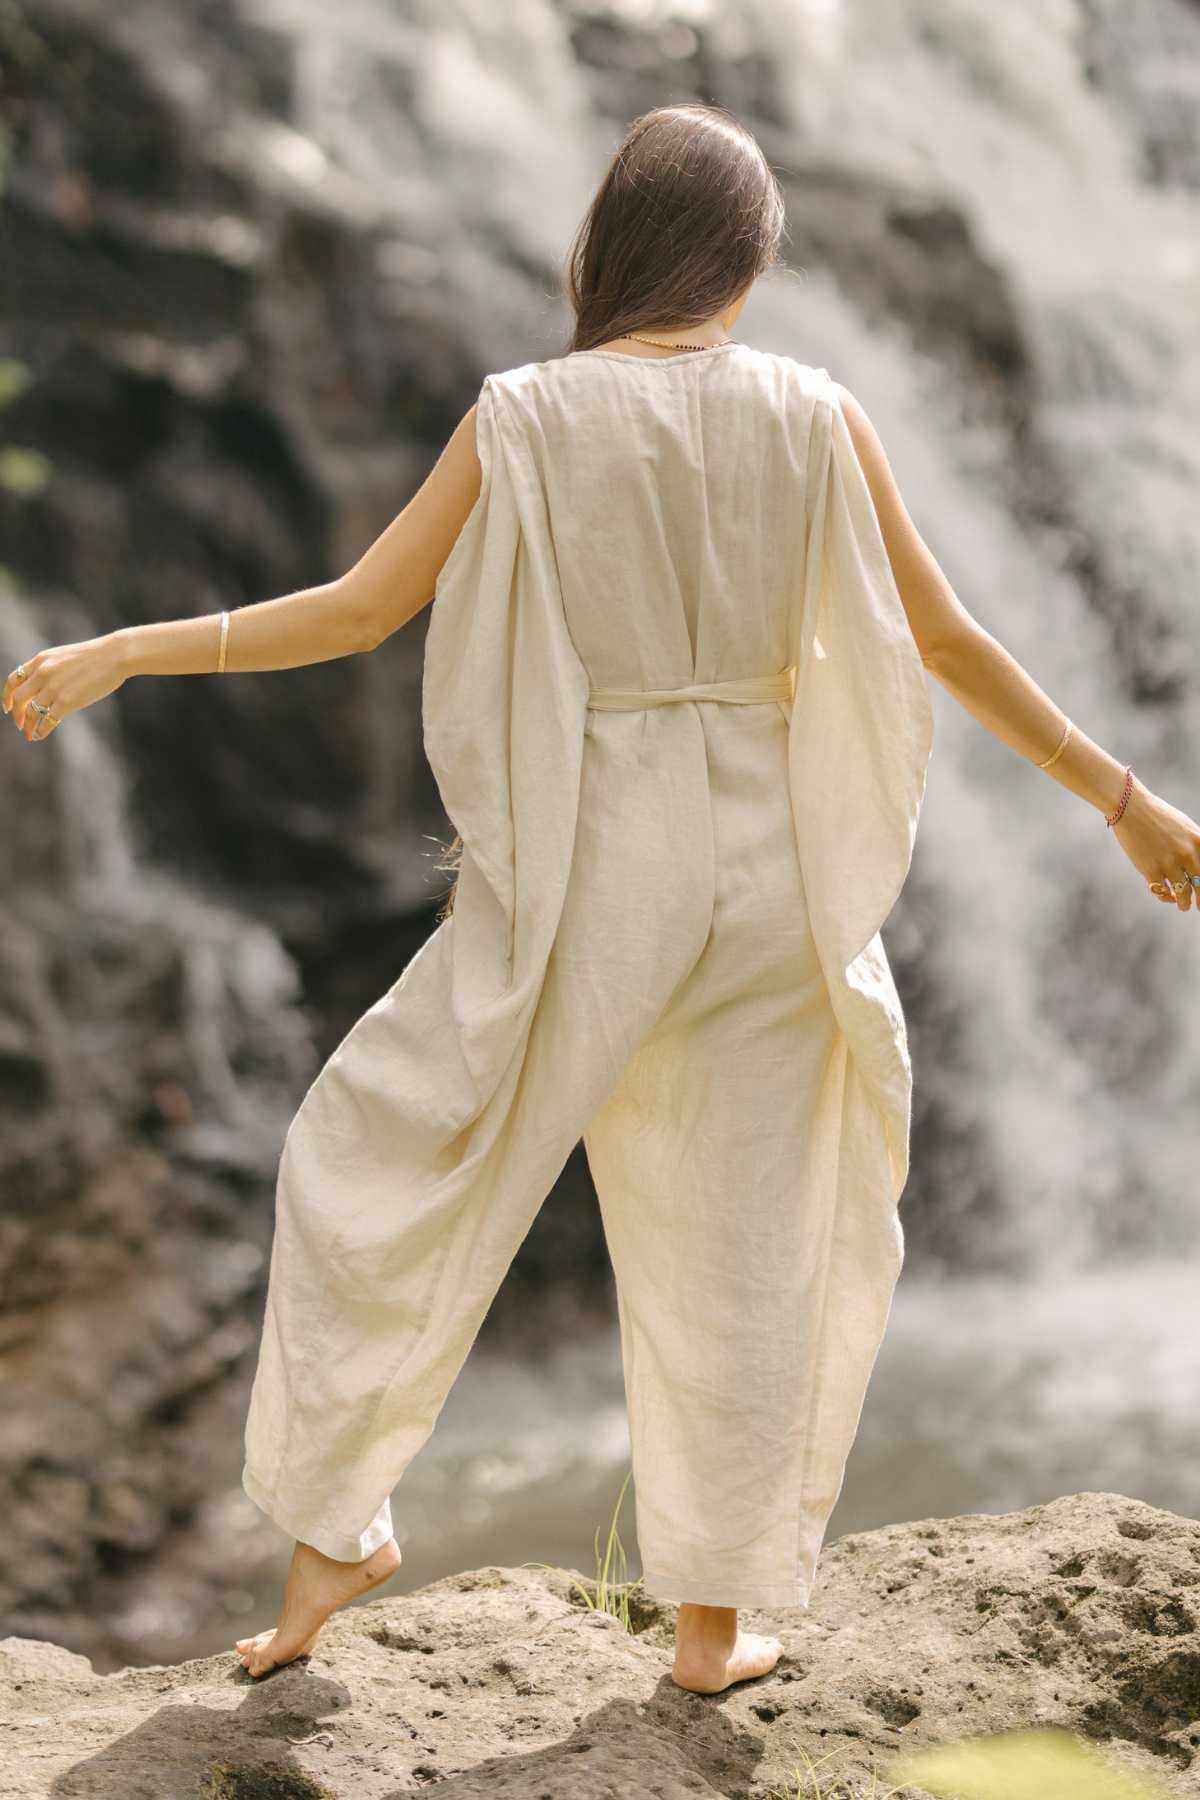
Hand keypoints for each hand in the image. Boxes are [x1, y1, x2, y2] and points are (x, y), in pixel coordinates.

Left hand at [2, 635, 127, 741]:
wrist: (114, 655)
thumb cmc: (95, 656)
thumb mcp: (64, 656)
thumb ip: (50, 669)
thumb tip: (43, 687)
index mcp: (40, 660)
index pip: (13, 680)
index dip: (7, 696)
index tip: (8, 707)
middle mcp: (42, 673)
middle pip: (18, 699)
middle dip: (17, 715)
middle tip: (20, 724)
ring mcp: (54, 688)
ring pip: (31, 712)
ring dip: (28, 726)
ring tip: (30, 734)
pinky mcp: (67, 701)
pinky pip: (47, 720)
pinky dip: (41, 731)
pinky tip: (40, 735)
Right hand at [1110, 778, 1199, 912]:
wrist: (1130, 807)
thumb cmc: (1157, 815)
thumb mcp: (1185, 826)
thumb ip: (1195, 844)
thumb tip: (1196, 868)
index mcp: (1199, 840)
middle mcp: (1187, 853)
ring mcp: (1169, 862)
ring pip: (1183, 893)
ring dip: (1183, 903)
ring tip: (1183, 905)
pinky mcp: (1150, 869)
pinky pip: (1161, 892)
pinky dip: (1165, 897)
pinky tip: (1167, 896)